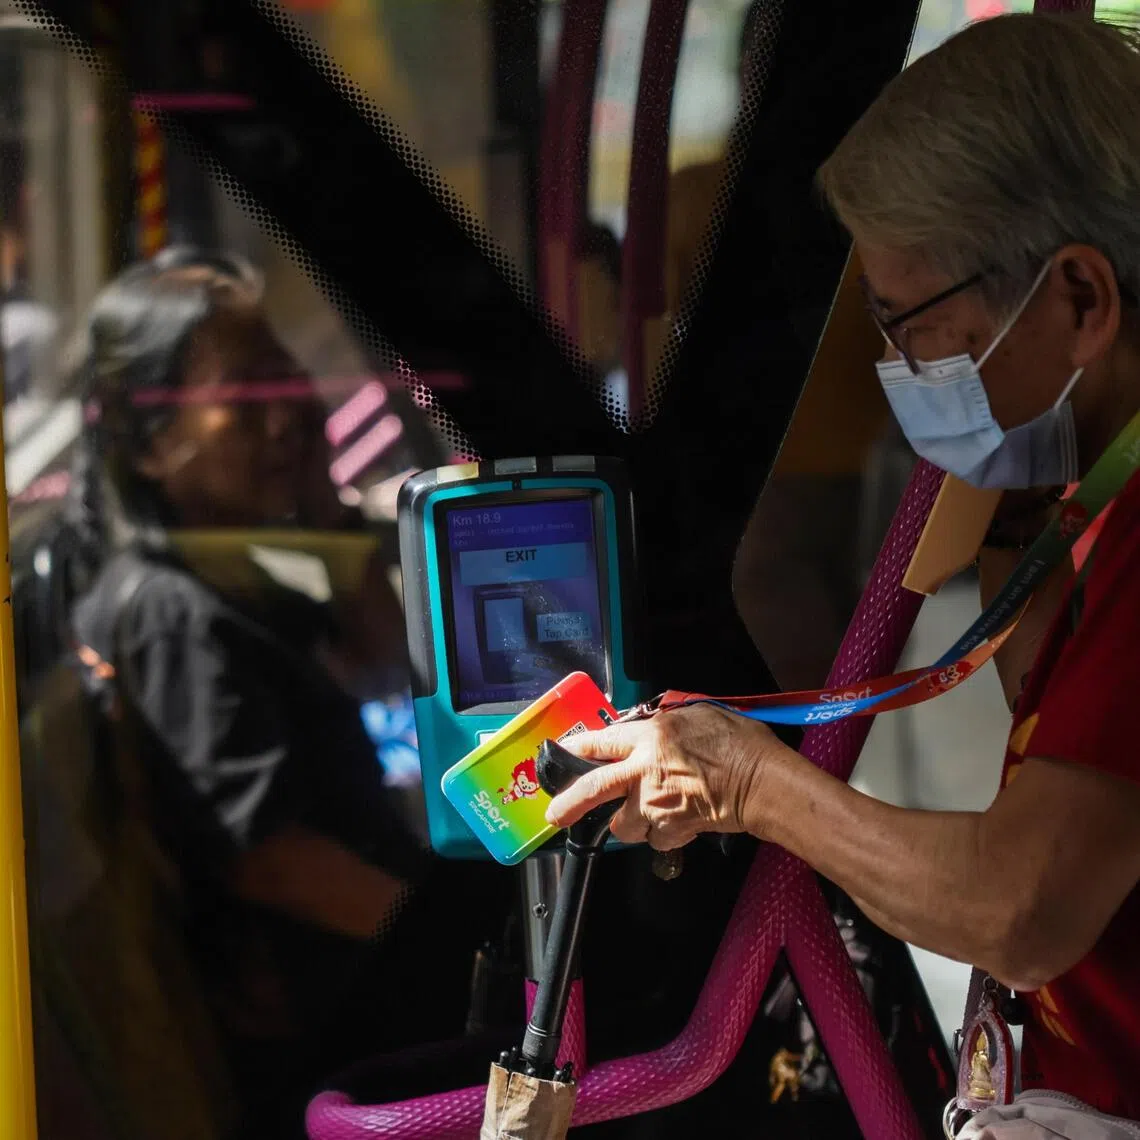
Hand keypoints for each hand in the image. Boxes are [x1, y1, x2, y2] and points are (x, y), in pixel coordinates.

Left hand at [544, 704, 785, 849]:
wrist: (763, 782)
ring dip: (629, 821)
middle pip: (593, 789)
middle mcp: (643, 770)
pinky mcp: (670, 831)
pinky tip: (678, 821)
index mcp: (649, 737)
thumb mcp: (699, 715)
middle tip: (554, 815)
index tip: (561, 752)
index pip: (601, 740)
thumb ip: (668, 723)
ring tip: (645, 813)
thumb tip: (654, 731)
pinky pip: (654, 839)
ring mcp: (654, 805)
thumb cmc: (739, 743)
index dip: (577, 747)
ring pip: (623, 824)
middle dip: (568, 803)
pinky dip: (662, 834)